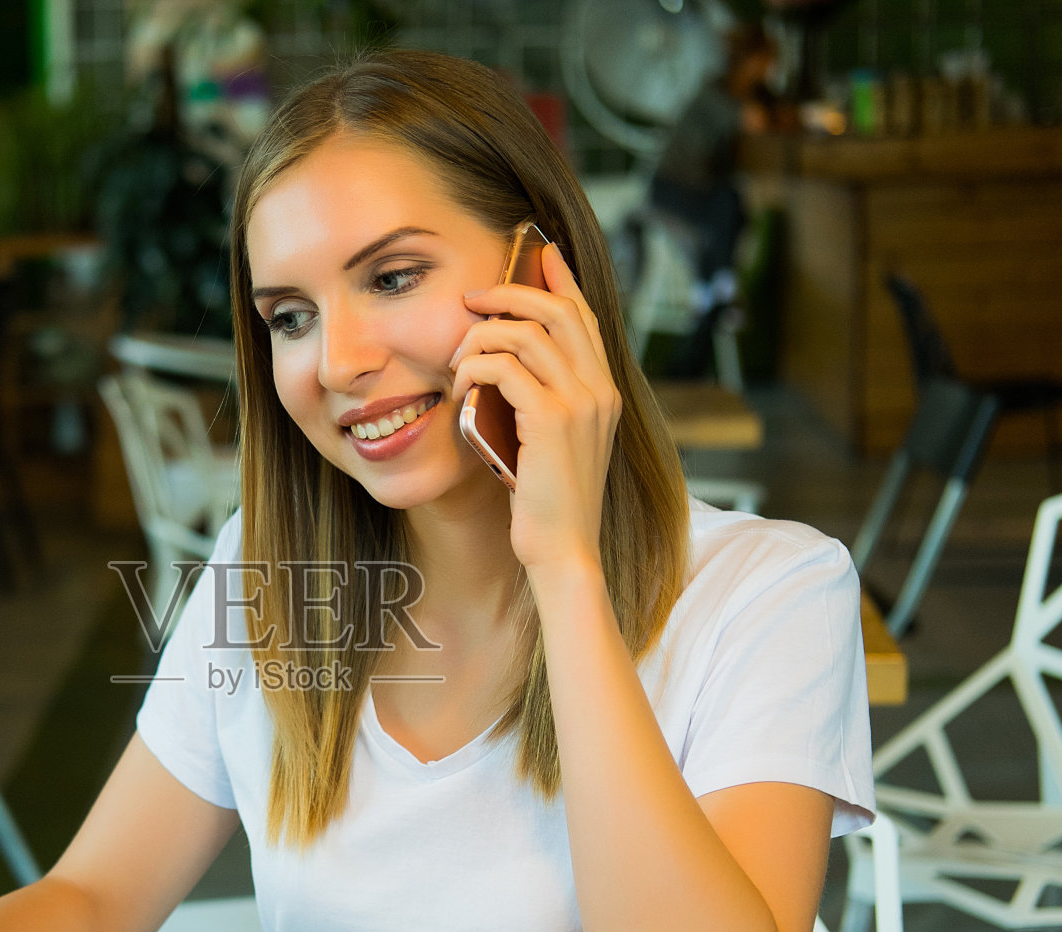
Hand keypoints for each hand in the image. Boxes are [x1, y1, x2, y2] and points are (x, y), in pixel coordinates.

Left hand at [448, 243, 621, 577]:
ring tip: (457, 361)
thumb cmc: (548, 502)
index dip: (560, 280)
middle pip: (557, 310)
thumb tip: (503, 368)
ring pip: (524, 333)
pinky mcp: (552, 419)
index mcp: (604, 391)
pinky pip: (504, 367)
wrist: (564, 549)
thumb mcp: (549, 442)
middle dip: (510, 293)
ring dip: (479, 338)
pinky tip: (459, 390)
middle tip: (472, 298)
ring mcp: (580, 401)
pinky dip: (473, 369)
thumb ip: (541, 402)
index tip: (539, 252)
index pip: (584, 317)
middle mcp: (599, 388)